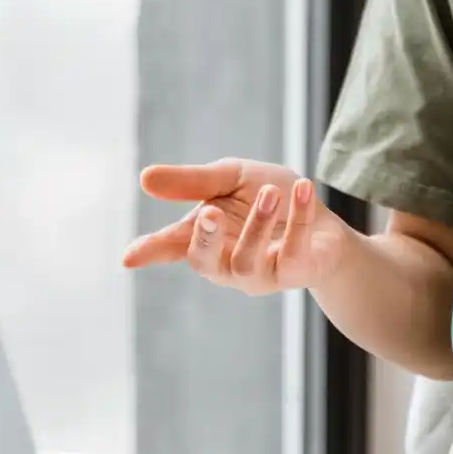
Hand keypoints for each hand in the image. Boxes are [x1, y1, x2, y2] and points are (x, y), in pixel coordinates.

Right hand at [120, 158, 352, 295]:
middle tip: (209, 211)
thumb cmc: (270, 200)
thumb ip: (192, 182)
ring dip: (258, 224)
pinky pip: (294, 254)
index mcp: (206, 238)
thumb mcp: (230, 179)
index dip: (150, 251)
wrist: (324, 221)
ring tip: (271, 192)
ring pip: (248, 262)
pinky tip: (302, 189)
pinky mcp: (296, 275)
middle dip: (205, 240)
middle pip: (205, 263)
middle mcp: (228, 263)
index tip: (128, 258)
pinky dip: (299, 218)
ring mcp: (261, 275)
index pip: (172, 246)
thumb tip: (144, 178)